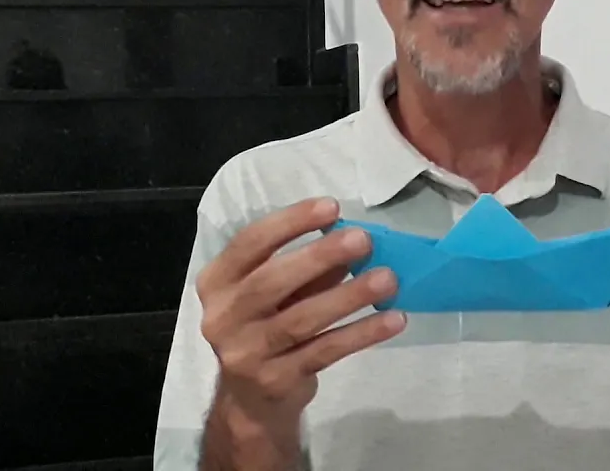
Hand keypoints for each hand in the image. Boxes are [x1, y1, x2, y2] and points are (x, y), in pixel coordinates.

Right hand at [196, 198, 405, 466]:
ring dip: (348, 297)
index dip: (290, 222)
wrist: (251, 402)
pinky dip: (361, 333)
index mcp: (217, 282)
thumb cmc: (266, 328)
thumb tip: (351, 237)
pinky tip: (392, 319)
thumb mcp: (276, 294)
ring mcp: (247, 353)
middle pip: (271, 281)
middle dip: (319, 257)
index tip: (331, 206)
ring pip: (301, 320)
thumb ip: (305, 267)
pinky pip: (325, 351)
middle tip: (363, 240)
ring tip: (388, 279)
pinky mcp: (276, 380)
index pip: (249, 243)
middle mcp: (223, 317)